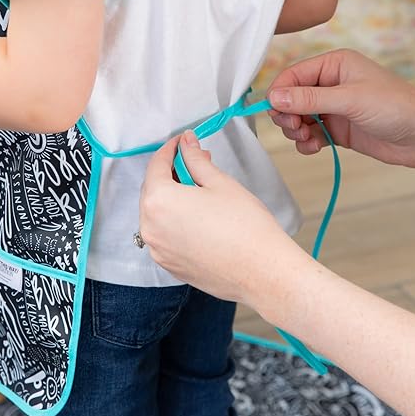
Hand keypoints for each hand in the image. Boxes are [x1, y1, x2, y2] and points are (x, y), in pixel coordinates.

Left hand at [140, 131, 309, 317]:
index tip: (182, 142)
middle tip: (196, 162)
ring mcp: (158, 250)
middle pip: (153, 189)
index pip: (156, 165)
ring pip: (157, 213)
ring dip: (172, 197)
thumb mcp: (219, 182)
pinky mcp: (169, 265)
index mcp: (159, 201)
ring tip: (201, 189)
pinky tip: (198, 216)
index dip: (170, 149)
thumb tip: (186, 143)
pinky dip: (174, 220)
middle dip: (172, 172)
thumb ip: (196, 159)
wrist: (264, 273)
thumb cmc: (246, 227)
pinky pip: (164, 234)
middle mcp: (150, 227)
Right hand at [267, 49, 414, 167]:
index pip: (293, 75)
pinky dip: (306, 143)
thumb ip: (309, 99)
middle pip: (290, 98)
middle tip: (295, 128)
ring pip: (297, 118)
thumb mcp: (349, 99)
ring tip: (307, 139)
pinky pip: (309, 134)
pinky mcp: (336, 129)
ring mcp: (332, 108)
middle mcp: (330, 84)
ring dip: (296, 131)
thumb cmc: (396, 107)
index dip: (279, 93)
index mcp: (333, 65)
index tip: (273, 112)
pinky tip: (314, 148)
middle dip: (287, 115)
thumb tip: (274, 97)